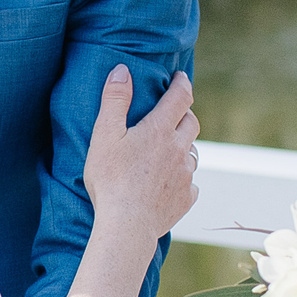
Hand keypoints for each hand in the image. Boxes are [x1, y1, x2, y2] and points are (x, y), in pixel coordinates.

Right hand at [81, 66, 198, 244]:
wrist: (126, 226)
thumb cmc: (110, 180)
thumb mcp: (104, 135)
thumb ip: (113, 100)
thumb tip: (122, 70)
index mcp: (159, 130)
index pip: (180, 97)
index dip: (181, 83)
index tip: (180, 77)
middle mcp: (178, 149)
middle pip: (191, 123)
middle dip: (184, 114)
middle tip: (172, 114)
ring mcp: (185, 175)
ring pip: (192, 153)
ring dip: (182, 147)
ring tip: (167, 151)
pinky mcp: (186, 199)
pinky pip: (191, 184)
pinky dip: (183, 179)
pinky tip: (170, 184)